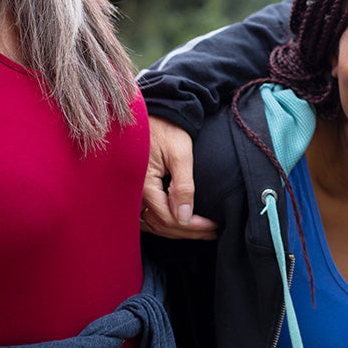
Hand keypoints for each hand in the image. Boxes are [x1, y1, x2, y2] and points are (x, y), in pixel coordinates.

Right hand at [142, 116, 218, 239]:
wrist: (155, 115)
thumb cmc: (168, 130)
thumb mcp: (180, 155)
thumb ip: (183, 187)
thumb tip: (184, 217)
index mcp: (143, 185)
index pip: (168, 218)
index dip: (192, 226)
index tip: (214, 226)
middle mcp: (133, 194)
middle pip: (161, 225)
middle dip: (188, 231)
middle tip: (213, 231)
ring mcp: (132, 194)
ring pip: (153, 224)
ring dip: (177, 230)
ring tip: (202, 231)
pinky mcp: (135, 191)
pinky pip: (147, 216)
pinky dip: (164, 223)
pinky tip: (181, 223)